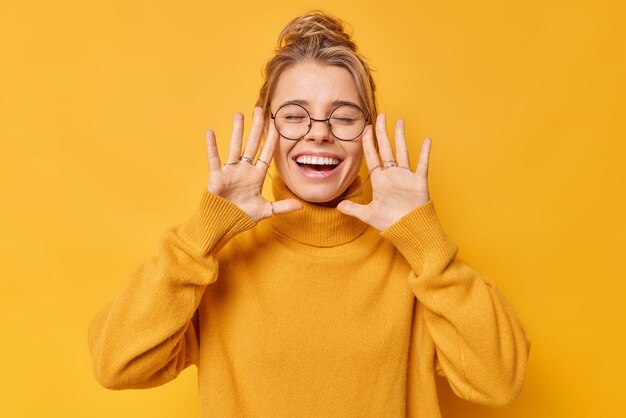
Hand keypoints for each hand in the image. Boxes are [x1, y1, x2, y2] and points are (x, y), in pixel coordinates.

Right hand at [205, 107, 301, 221]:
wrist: (223, 223)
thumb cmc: (242, 216)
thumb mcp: (266, 211)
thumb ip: (282, 207)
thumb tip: (302, 206)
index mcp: (256, 176)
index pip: (266, 154)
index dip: (271, 140)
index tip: (276, 125)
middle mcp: (244, 170)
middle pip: (252, 145)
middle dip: (256, 128)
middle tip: (259, 110)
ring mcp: (230, 172)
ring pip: (235, 147)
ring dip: (237, 131)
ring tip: (239, 115)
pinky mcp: (217, 177)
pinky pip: (214, 159)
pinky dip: (212, 147)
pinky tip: (210, 133)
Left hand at [337, 113, 430, 230]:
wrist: (408, 231)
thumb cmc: (390, 223)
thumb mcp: (368, 215)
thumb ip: (354, 209)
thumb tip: (338, 206)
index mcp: (380, 180)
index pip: (372, 157)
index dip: (368, 143)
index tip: (365, 128)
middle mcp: (392, 175)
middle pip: (386, 149)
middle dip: (382, 132)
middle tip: (380, 116)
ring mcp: (406, 177)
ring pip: (402, 152)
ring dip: (400, 137)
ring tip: (399, 121)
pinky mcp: (418, 182)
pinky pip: (422, 164)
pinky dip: (425, 152)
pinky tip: (426, 140)